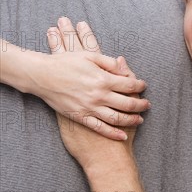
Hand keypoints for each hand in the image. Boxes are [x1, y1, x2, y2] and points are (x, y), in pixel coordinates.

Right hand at [43, 17, 148, 139]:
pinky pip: (100, 128)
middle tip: (147, 105)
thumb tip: (124, 67)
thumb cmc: (66, 63)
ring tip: (140, 119)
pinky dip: (113, 133)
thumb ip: (109, 63)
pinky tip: (122, 135)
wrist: (43, 76)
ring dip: (131, 119)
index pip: (129, 84)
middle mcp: (99, 95)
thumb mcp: (90, 56)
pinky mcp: (81, 117)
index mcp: (103, 79)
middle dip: (140, 104)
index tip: (144, 85)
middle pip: (127, 103)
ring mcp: (90, 108)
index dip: (139, 85)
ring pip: (117, 118)